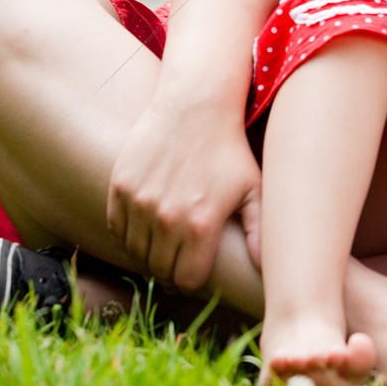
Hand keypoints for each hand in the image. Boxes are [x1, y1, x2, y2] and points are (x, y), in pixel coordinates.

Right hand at [106, 99, 261, 294]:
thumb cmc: (229, 148)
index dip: (191, 280)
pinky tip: (144, 225)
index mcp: (201, 225)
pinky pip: (117, 227)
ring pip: (136, 252)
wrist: (195, 105)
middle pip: (160, 269)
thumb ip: (259, 232)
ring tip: (162, 243)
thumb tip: (269, 268)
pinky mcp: (121, 186)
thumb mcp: (253, 188)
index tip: (194, 270)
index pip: (187, 280)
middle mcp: (168, 218)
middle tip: (178, 259)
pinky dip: (127, 233)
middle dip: (171, 270)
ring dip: (148, 253)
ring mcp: (140, 202)